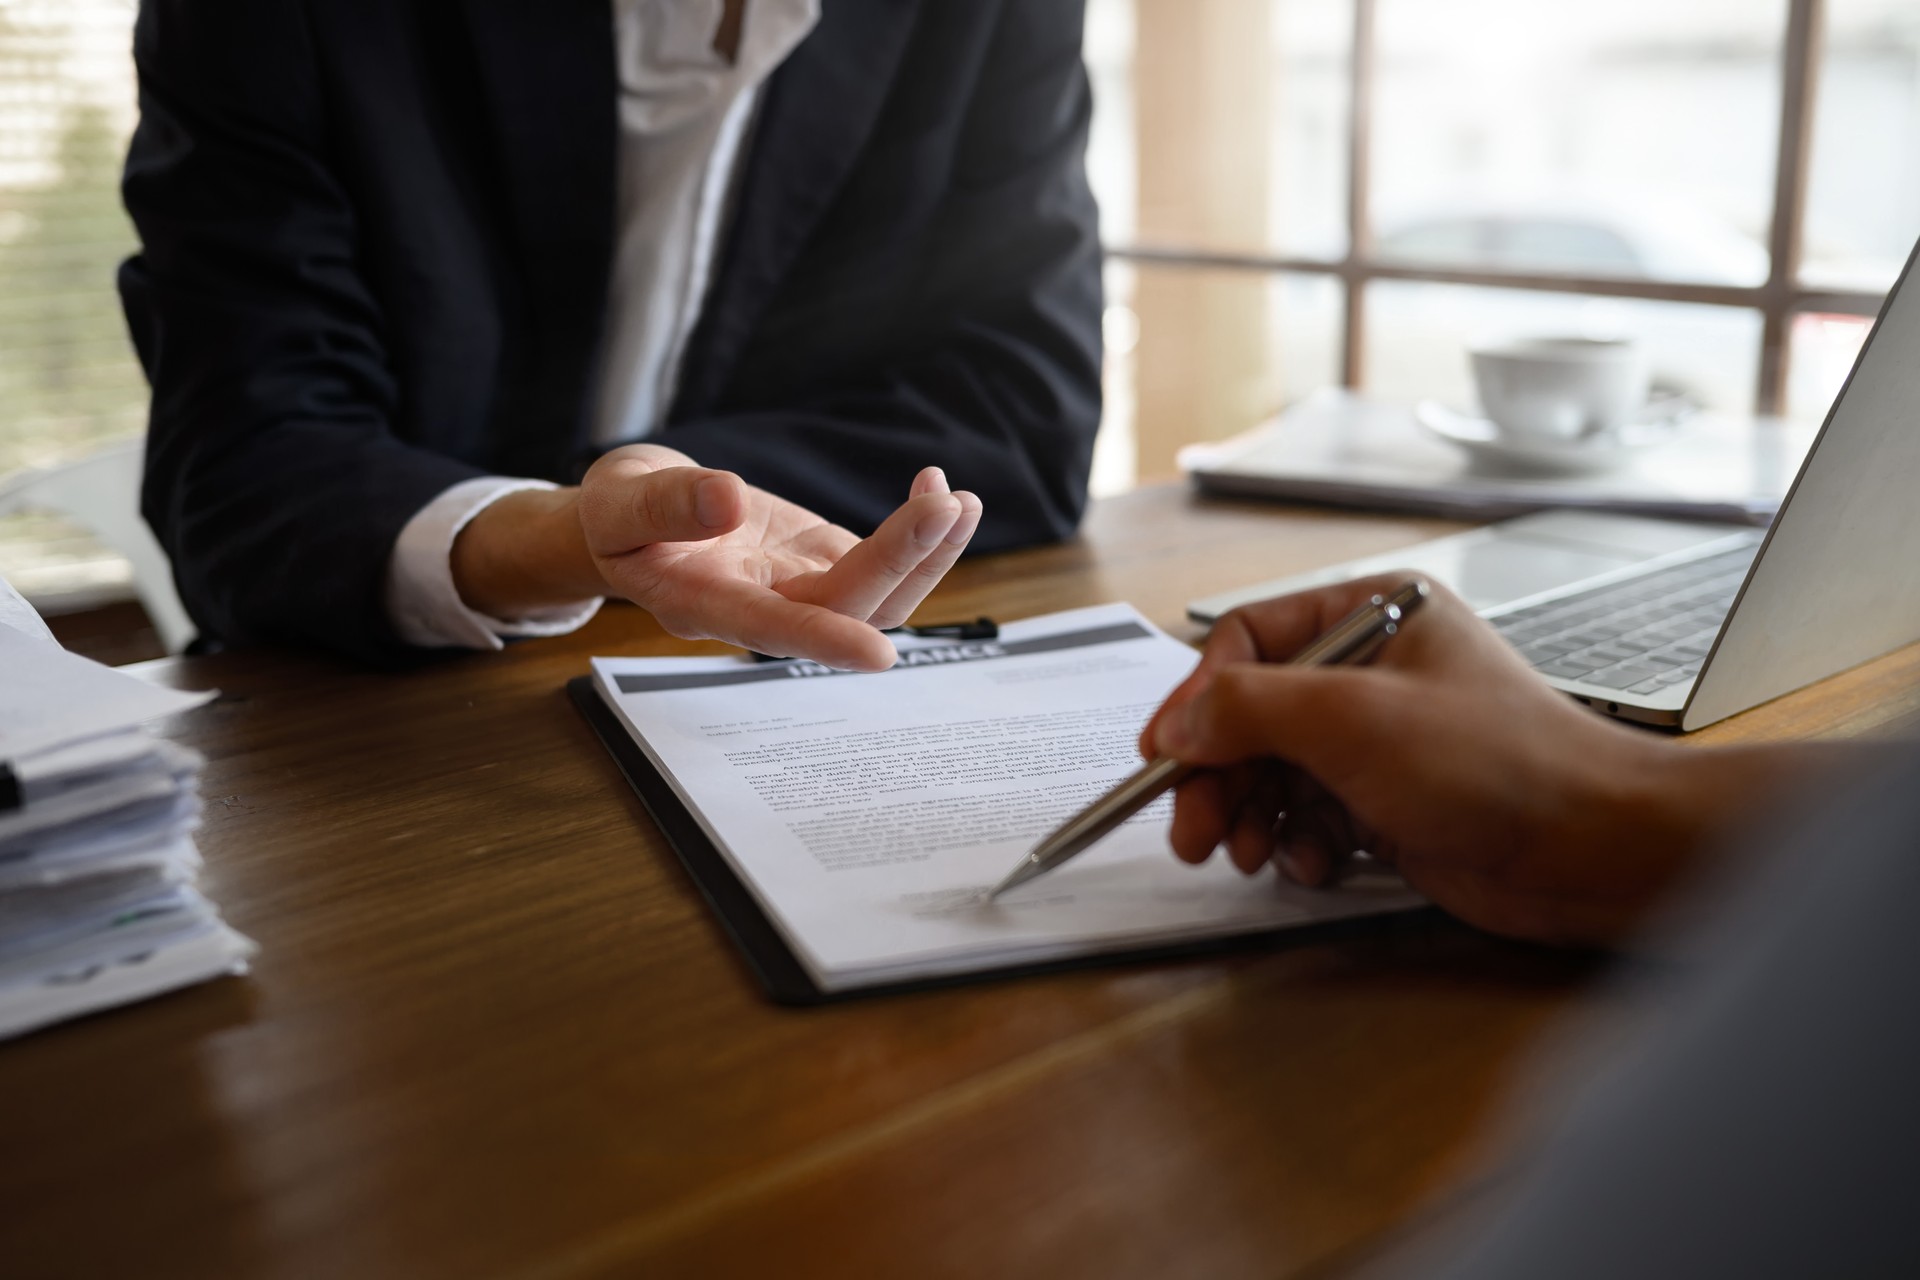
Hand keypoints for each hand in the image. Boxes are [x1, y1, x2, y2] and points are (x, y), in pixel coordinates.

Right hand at [452, 445, 980, 671]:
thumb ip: (667, 504)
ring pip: (879, 596)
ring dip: (928, 554)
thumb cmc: (617, 517)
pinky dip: (919, 535)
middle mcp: (764, 609)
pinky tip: (939, 495)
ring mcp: (800, 590)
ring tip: (963, 501)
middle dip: (901, 558)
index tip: (878, 654)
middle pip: (846, 605)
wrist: (633, 520)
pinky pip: (884, 565)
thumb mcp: (620, 500)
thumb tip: (727, 497)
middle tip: (945, 502)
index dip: (823, 640)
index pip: (771, 629)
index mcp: (704, 604)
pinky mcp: (824, 564)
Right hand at [1140, 575, 1760, 944]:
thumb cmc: (1504, 765)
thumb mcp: (1354, 720)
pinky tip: (1314, 864)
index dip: (1197, 701)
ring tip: (1251, 854)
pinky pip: (1308, 814)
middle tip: (1193, 830)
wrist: (1591, 850)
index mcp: (1373, 613)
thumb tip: (1177, 723)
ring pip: (1273, 770)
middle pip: (1251, 715)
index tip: (1162, 756)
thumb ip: (1249, 709)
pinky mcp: (1388, 798)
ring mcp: (1380, 737)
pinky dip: (1297, 843)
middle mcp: (1372, 668)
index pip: (1248, 642)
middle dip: (1218, 776)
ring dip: (1251, 816)